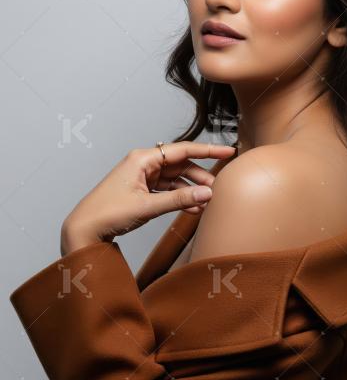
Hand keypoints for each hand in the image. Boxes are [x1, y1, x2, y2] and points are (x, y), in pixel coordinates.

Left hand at [61, 141, 235, 247]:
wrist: (85, 229)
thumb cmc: (108, 213)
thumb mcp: (148, 206)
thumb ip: (179, 199)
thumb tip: (207, 194)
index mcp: (142, 159)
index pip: (182, 150)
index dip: (207, 151)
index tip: (227, 152)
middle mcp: (143, 164)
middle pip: (180, 164)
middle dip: (200, 176)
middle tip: (216, 189)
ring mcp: (141, 177)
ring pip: (175, 178)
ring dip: (190, 189)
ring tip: (205, 202)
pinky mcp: (141, 190)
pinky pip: (166, 189)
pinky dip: (179, 197)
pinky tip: (191, 207)